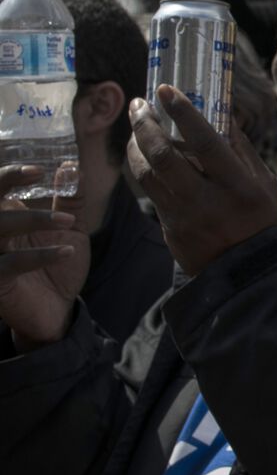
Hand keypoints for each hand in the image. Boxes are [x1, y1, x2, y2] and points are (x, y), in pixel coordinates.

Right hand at [0, 166, 88, 350]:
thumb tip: (72, 167)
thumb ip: (69, 200)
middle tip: (37, 174)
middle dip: (4, 182)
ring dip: (32, 218)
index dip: (9, 175)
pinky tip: (67, 251)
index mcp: (6, 217)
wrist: (58, 307)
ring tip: (67, 220)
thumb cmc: (57, 265)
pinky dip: (40, 255)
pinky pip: (10, 264)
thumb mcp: (69, 229)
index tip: (38, 170)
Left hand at [127, 85, 276, 276]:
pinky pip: (149, 192)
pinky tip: (142, 154)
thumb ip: (242, 151)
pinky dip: (142, 168)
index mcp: (239, 186)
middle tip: (139, 105)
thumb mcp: (265, 184)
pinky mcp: (169, 228)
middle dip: (145, 125)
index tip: (166, 90)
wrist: (248, 272)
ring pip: (147, 174)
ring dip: (135, 145)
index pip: (206, 143)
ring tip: (136, 126)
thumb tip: (223, 114)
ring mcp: (184, 217)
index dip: (184, 114)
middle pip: (164, 156)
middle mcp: (208, 201)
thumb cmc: (262, 220)